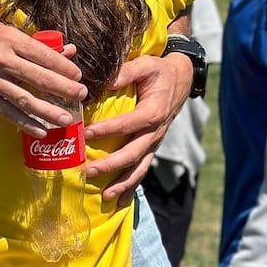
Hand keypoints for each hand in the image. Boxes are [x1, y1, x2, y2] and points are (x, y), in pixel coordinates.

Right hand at [0, 20, 87, 137]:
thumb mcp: (4, 31)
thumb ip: (35, 43)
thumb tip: (66, 51)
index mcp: (9, 40)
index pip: (43, 55)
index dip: (64, 67)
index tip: (78, 75)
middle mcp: (1, 60)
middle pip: (39, 78)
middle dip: (64, 88)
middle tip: (81, 95)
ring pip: (25, 99)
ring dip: (48, 111)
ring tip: (67, 119)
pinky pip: (8, 112)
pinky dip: (25, 123)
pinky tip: (41, 130)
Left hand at [84, 52, 192, 204]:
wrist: (180, 79)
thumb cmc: (159, 71)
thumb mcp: (146, 64)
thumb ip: (126, 72)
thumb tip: (106, 81)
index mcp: (153, 111)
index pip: (128, 124)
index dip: (107, 130)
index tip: (85, 134)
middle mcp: (155, 131)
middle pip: (133, 153)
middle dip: (111, 165)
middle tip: (88, 171)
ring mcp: (154, 141)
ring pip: (139, 167)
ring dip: (122, 183)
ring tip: (105, 196)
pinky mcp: (151, 146)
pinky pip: (142, 168)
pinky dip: (131, 186)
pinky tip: (118, 201)